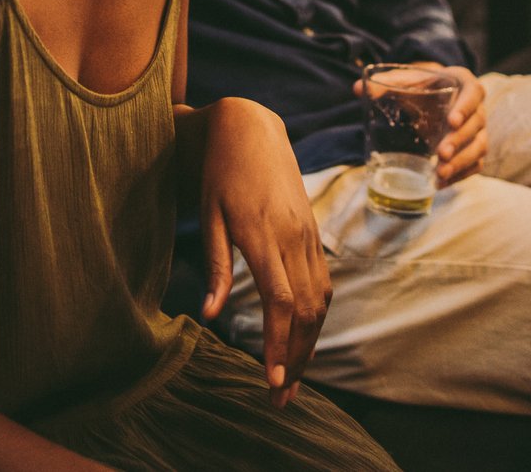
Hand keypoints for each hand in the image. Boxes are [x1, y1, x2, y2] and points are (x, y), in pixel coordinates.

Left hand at [197, 98, 327, 407]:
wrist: (252, 129)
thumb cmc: (220, 172)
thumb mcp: (208, 214)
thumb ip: (214, 265)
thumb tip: (208, 315)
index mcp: (264, 235)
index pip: (281, 302)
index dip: (281, 345)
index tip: (272, 382)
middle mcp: (293, 239)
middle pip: (306, 311)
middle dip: (298, 360)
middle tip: (281, 400)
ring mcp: (308, 237)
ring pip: (320, 302)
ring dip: (310, 345)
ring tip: (292, 382)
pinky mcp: (311, 235)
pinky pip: (322, 285)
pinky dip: (316, 319)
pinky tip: (303, 341)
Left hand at [352, 64, 485, 186]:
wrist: (435, 95)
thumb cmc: (423, 86)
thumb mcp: (408, 81)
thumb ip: (386, 83)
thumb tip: (358, 88)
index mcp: (464, 83)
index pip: (473, 93)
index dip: (465, 107)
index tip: (451, 121)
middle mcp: (477, 107)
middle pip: (475, 125)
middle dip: (458, 141)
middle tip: (441, 154)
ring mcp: (478, 130)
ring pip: (478, 147)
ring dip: (461, 162)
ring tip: (440, 173)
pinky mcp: (474, 148)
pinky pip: (474, 164)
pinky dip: (461, 175)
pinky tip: (441, 183)